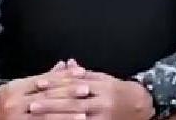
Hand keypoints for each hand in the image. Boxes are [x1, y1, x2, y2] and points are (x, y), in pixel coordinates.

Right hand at [0, 61, 78, 119]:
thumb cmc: (8, 98)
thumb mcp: (22, 85)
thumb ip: (44, 77)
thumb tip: (64, 64)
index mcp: (16, 88)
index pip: (44, 80)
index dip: (64, 77)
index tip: (81, 73)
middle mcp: (14, 102)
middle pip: (45, 97)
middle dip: (67, 94)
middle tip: (86, 90)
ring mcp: (15, 118)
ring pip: (44, 115)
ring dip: (65, 115)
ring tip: (84, 113)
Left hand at [27, 60, 153, 119]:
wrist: (143, 106)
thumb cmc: (120, 91)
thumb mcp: (105, 78)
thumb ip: (85, 73)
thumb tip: (68, 62)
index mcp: (103, 86)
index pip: (76, 83)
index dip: (57, 83)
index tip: (39, 84)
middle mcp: (104, 101)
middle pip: (74, 102)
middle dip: (52, 103)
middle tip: (32, 104)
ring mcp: (104, 116)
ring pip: (76, 116)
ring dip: (56, 116)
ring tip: (38, 116)